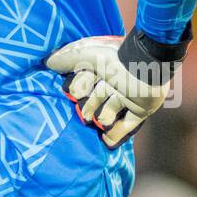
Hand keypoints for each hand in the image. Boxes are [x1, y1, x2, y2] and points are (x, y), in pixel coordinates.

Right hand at [47, 34, 172, 147]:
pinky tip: (107, 141)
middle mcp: (114, 83)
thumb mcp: (87, 55)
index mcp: (102, 69)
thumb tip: (48, 62)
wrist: (147, 67)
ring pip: (110, 113)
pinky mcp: (141, 109)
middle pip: (95, 100)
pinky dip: (117, 135)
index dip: (79, 89)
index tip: (76, 93)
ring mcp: (128, 97)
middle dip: (88, 109)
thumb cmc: (116, 59)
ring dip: (104, 118)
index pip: (84, 83)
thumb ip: (67, 58)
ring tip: (104, 120)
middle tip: (85, 116)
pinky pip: (128, 126)